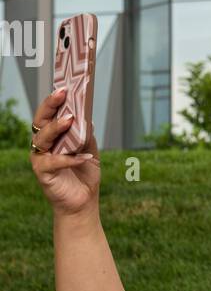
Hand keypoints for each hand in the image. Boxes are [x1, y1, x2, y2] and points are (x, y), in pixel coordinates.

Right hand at [29, 88, 100, 214]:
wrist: (83, 202)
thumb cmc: (84, 175)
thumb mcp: (90, 150)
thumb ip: (86, 134)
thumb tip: (87, 117)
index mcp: (52, 137)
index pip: (49, 115)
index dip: (54, 100)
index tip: (64, 87)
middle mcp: (42, 145)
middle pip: (40, 121)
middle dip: (50, 106)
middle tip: (62, 94)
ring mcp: (40, 159)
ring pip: (42, 139)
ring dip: (56, 128)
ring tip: (70, 120)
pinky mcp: (43, 174)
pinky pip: (53, 162)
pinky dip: (69, 158)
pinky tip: (84, 157)